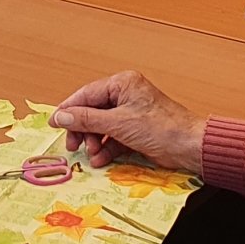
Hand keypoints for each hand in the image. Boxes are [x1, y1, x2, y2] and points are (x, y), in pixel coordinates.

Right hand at [50, 71, 204, 172]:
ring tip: (93, 155)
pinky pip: (113, 137)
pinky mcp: (136, 130)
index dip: (68, 110)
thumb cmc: (161, 128)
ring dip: (95, 142)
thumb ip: (86, 119)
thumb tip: (61, 116)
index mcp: (122, 84)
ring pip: (102, 126)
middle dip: (83, 130)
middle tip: (74, 145)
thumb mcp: (118, 123)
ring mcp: (131, 113)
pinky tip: (102, 160)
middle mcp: (126, 95)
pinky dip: (106, 148)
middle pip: (92, 111)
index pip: (86, 94)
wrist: (189, 147)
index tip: (54, 124)